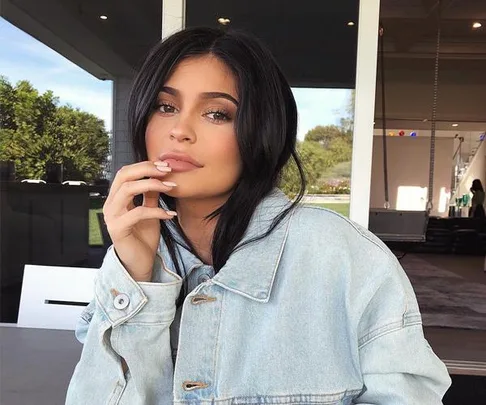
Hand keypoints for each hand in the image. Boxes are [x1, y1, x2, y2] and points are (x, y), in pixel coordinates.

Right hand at [102, 161, 175, 280]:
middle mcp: (110, 204)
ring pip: (127, 190)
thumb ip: (151, 195)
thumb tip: (160, 176)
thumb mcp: (150, 211)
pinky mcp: (118, 229)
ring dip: (152, 185)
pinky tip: (170, 214)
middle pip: (123, 176)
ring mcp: (112, 216)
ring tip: (170, 188)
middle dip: (146, 170)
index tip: (165, 166)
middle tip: (167, 171)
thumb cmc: (143, 238)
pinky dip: (157, 211)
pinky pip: (138, 213)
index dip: (145, 166)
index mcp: (116, 198)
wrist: (140, 263)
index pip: (126, 172)